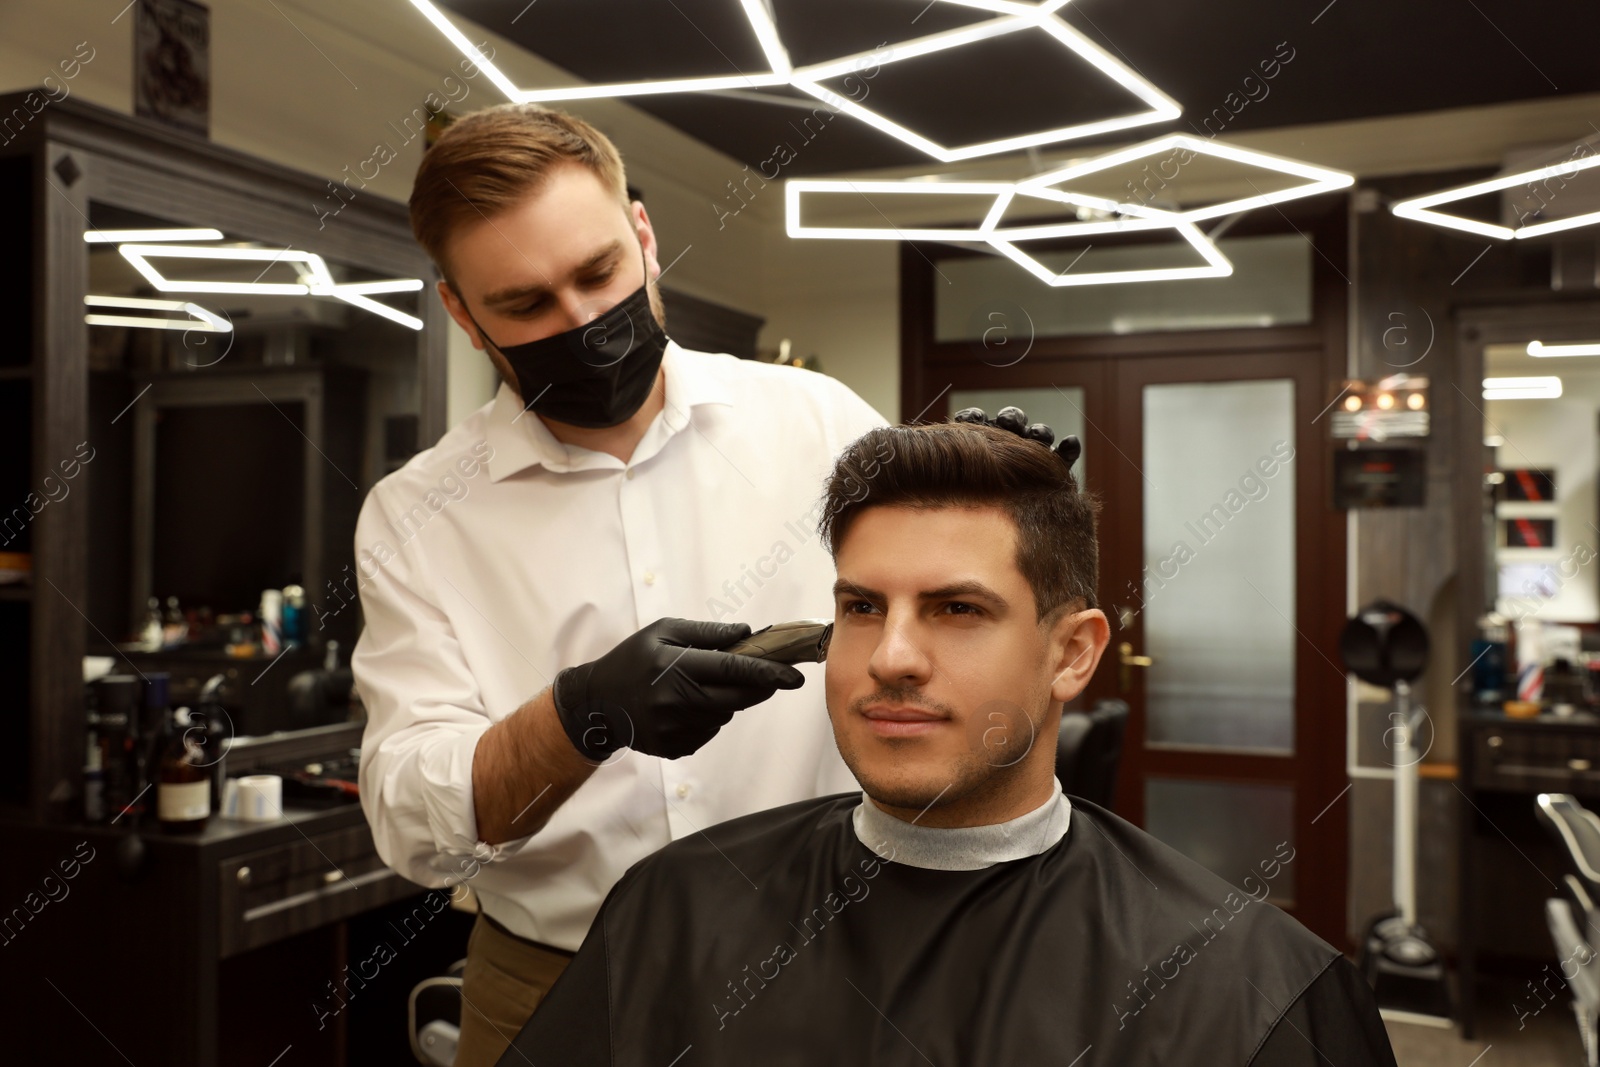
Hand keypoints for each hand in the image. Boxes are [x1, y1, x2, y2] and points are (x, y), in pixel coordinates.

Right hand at [551, 618, 805, 760]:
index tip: (795, 674)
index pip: (733, 671)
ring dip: (729, 699)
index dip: (769, 673)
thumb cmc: (632, 659)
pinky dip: (710, 716)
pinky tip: (688, 705)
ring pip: (726, 714)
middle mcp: (676, 701)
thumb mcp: (663, 632)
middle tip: (770, 676)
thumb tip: (748, 633)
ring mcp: (675, 729)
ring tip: (704, 684)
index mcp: (675, 667)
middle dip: (760, 687)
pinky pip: (710, 730)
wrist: (597, 704)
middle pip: (739, 698)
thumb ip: (707, 633)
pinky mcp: (675, 747)